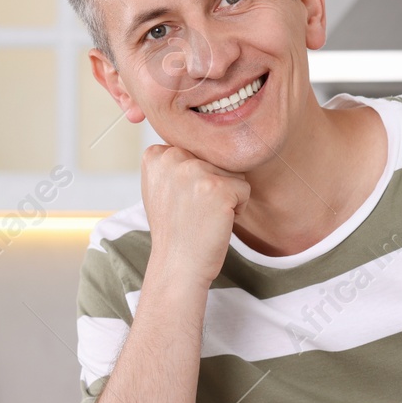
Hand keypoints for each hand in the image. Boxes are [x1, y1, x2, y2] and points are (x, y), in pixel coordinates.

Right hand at [140, 144, 249, 286]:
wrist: (178, 266)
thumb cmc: (176, 230)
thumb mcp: (163, 187)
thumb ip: (176, 161)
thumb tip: (203, 136)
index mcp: (156, 154)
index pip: (198, 150)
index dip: (197, 178)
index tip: (181, 201)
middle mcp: (172, 157)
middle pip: (217, 158)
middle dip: (214, 185)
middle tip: (194, 211)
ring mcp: (194, 171)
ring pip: (233, 172)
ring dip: (227, 196)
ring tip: (205, 216)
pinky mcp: (217, 187)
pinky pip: (245, 189)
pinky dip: (238, 209)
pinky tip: (216, 222)